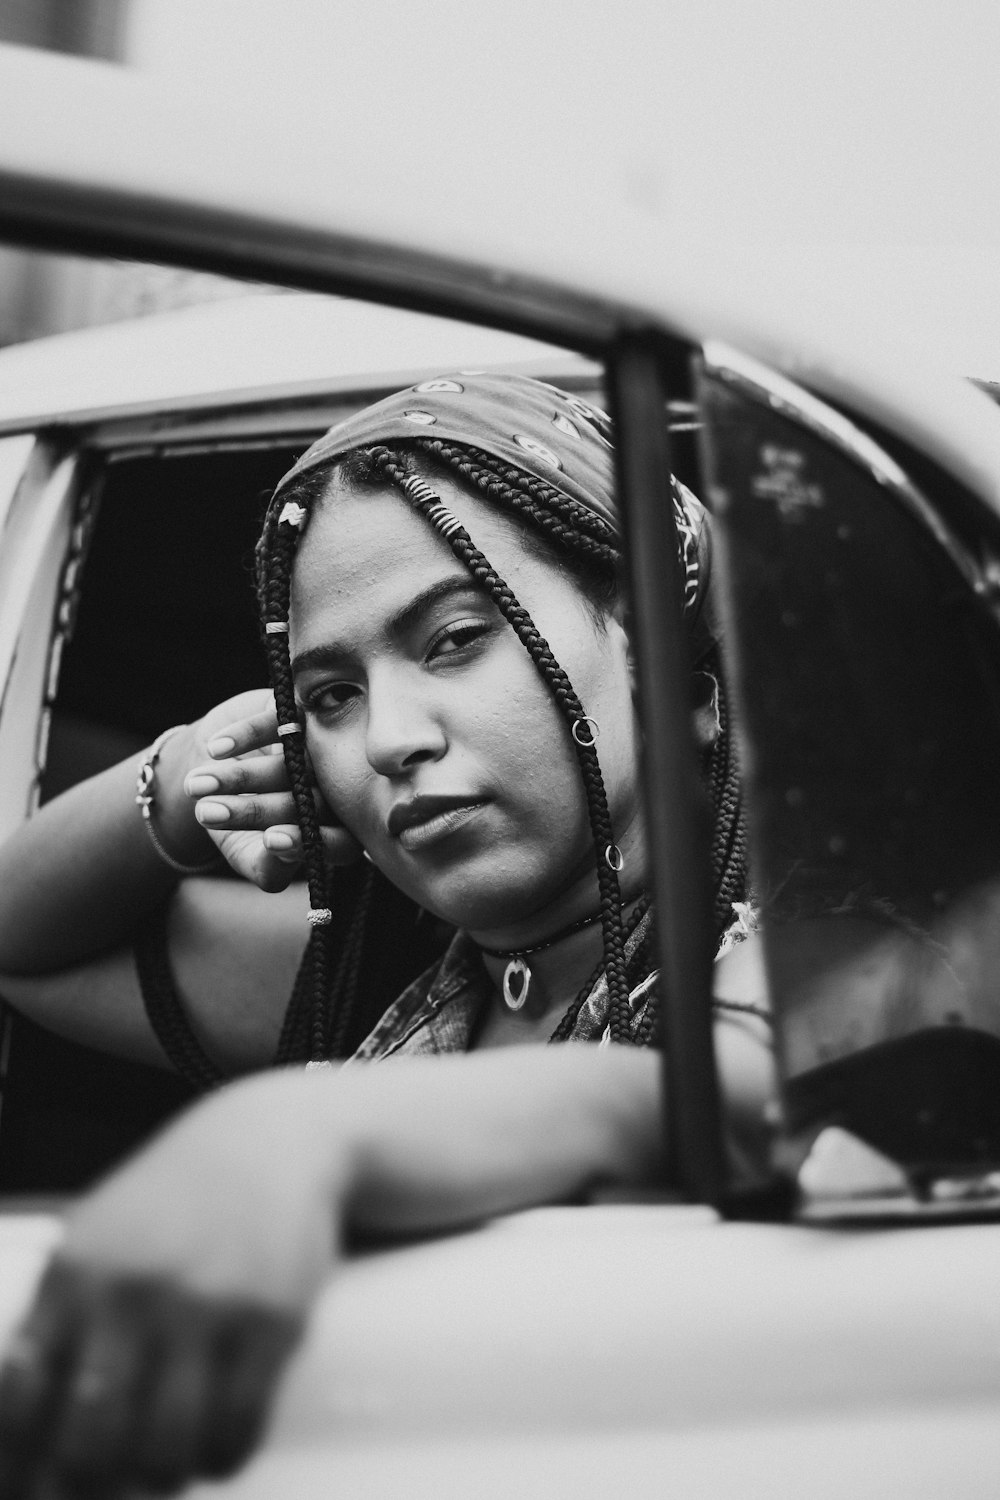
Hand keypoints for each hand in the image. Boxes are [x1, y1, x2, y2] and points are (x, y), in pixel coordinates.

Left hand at [0, 1072, 340, 1496]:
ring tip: (162, 1468)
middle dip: (87, 1487)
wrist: (272, 1141)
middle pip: (91, 1443)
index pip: (22, 1402)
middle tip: (100, 1488)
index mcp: (77, 1273)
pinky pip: (238, 1431)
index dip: (18, 1465)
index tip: (30, 1486)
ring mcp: (207, 1308)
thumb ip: (59, 1316)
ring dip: (159, 1478)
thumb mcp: (98, 1235)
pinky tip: (216, 1448)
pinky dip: (222, 1458)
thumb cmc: (175, 1200)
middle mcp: (134, 1291)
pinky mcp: (273, 1323)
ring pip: (167, 1452)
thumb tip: (22, 1432)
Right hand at [184, 694, 361, 890]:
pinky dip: (244, 735)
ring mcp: (320, 748)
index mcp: (335, 828)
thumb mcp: (244, 851)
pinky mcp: (299, 713)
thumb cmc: (236, 820)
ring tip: (198, 785)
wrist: (213, 768)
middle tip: (210, 814)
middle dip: (253, 811)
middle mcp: (336, 786)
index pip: (338, 842)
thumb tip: (279, 854)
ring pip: (290, 763)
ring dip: (240, 776)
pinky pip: (277, 722)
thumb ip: (265, 868)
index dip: (306, 842)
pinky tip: (215, 748)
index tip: (270, 841)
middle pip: (307, 800)